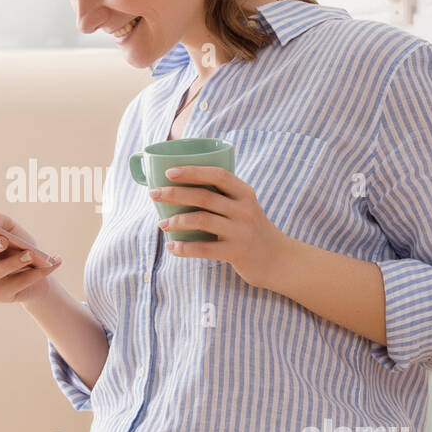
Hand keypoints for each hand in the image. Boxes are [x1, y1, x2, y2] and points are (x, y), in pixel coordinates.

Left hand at [149, 165, 292, 291]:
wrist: (278, 259)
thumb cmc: (252, 229)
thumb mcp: (244, 206)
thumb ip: (222, 196)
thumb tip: (180, 187)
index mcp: (245, 193)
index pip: (217, 175)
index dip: (192, 171)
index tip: (168, 172)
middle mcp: (245, 210)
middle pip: (204, 197)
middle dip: (174, 194)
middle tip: (153, 195)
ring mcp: (241, 232)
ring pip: (201, 220)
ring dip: (176, 221)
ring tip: (161, 223)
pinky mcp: (237, 253)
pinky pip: (204, 249)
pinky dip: (184, 247)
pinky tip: (172, 246)